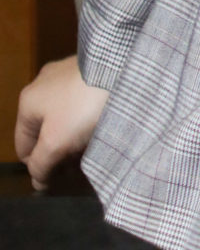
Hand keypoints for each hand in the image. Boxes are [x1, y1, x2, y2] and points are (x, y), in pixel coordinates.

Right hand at [15, 57, 107, 190]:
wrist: (125, 67)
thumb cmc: (82, 106)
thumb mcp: (54, 143)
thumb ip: (40, 165)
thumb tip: (37, 181)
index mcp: (29, 101)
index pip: (24, 147)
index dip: (39, 166)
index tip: (61, 176)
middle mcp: (45, 85)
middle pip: (46, 133)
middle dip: (61, 152)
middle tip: (79, 163)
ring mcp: (70, 76)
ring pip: (66, 119)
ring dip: (76, 138)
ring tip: (93, 146)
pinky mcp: (93, 72)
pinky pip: (85, 105)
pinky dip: (90, 119)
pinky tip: (103, 126)